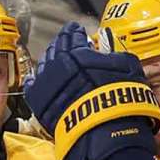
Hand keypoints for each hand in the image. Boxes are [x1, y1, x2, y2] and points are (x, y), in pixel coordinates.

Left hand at [25, 22, 159, 159]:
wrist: (104, 130)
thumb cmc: (120, 97)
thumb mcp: (127, 66)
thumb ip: (114, 54)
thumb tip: (107, 51)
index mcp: (77, 52)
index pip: (73, 35)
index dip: (74, 31)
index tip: (75, 29)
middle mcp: (58, 64)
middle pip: (57, 48)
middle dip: (62, 43)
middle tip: (65, 41)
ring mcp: (46, 83)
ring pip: (44, 65)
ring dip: (50, 59)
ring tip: (55, 58)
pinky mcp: (38, 102)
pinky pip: (33, 86)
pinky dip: (36, 79)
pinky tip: (38, 77)